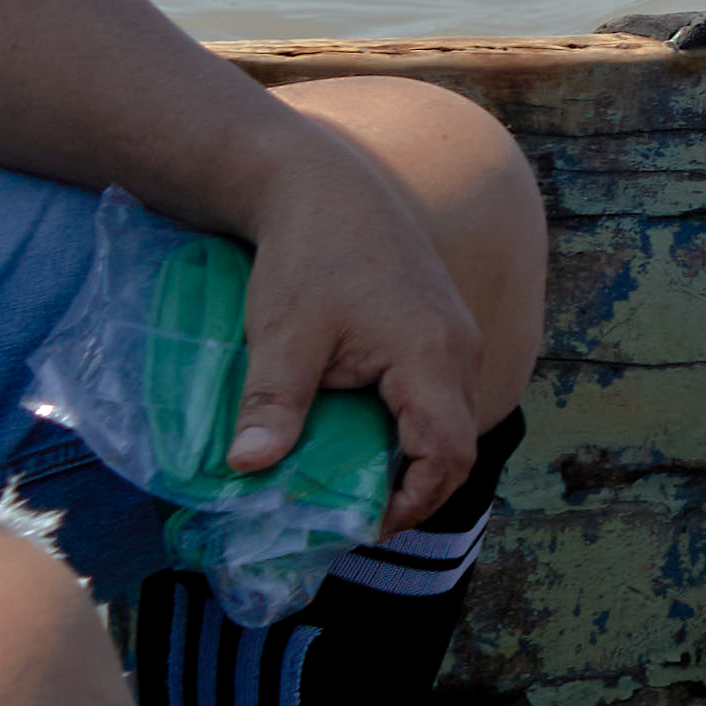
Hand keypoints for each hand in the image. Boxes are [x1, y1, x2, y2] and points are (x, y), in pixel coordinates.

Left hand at [210, 107, 505, 522]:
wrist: (320, 179)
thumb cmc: (307, 254)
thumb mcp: (282, 336)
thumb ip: (272, 407)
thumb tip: (247, 471)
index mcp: (432, 355)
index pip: (448, 453)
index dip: (413, 501)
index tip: (365, 526)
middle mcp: (458, 347)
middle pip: (456, 441)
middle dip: (413, 486)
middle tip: (357, 515)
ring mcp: (453, 332)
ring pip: (449, 415)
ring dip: (411, 454)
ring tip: (356, 479)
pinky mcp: (437, 322)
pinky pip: (437, 390)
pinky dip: (408, 423)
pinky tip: (361, 428)